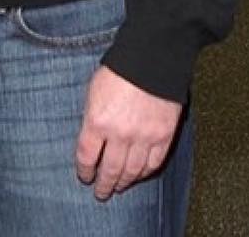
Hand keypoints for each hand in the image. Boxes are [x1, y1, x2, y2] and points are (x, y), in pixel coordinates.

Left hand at [74, 65, 182, 200]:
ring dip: (124, 183)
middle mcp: (120, 134)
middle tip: (101, 193)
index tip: (84, 177)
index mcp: (97, 120)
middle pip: (110, 170)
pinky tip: (139, 175)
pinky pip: (153, 164)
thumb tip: (92, 141)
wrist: (153, 56)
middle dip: (103, 184)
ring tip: (119, 188)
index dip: (85, 171)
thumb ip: (92, 118)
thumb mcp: (94, 90)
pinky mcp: (163, 136)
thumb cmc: (120, 68)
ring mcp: (143, 137)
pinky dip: (144, 173)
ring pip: (132, 172)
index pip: (87, 157)